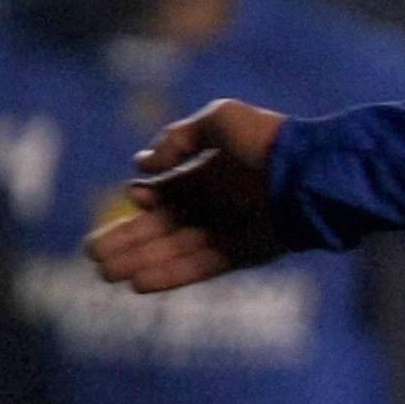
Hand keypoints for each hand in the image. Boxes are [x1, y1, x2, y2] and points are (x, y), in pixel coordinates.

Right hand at [88, 100, 286, 290]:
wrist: (311, 171)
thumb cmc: (267, 140)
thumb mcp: (219, 119)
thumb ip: (178, 137)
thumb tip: (144, 164)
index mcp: (208, 174)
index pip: (165, 193)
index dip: (144, 198)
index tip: (135, 197)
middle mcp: (215, 205)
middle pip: (161, 228)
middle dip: (126, 241)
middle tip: (93, 256)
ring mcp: (229, 231)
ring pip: (174, 250)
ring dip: (140, 262)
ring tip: (105, 273)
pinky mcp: (244, 254)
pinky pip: (200, 267)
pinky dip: (170, 276)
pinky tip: (139, 284)